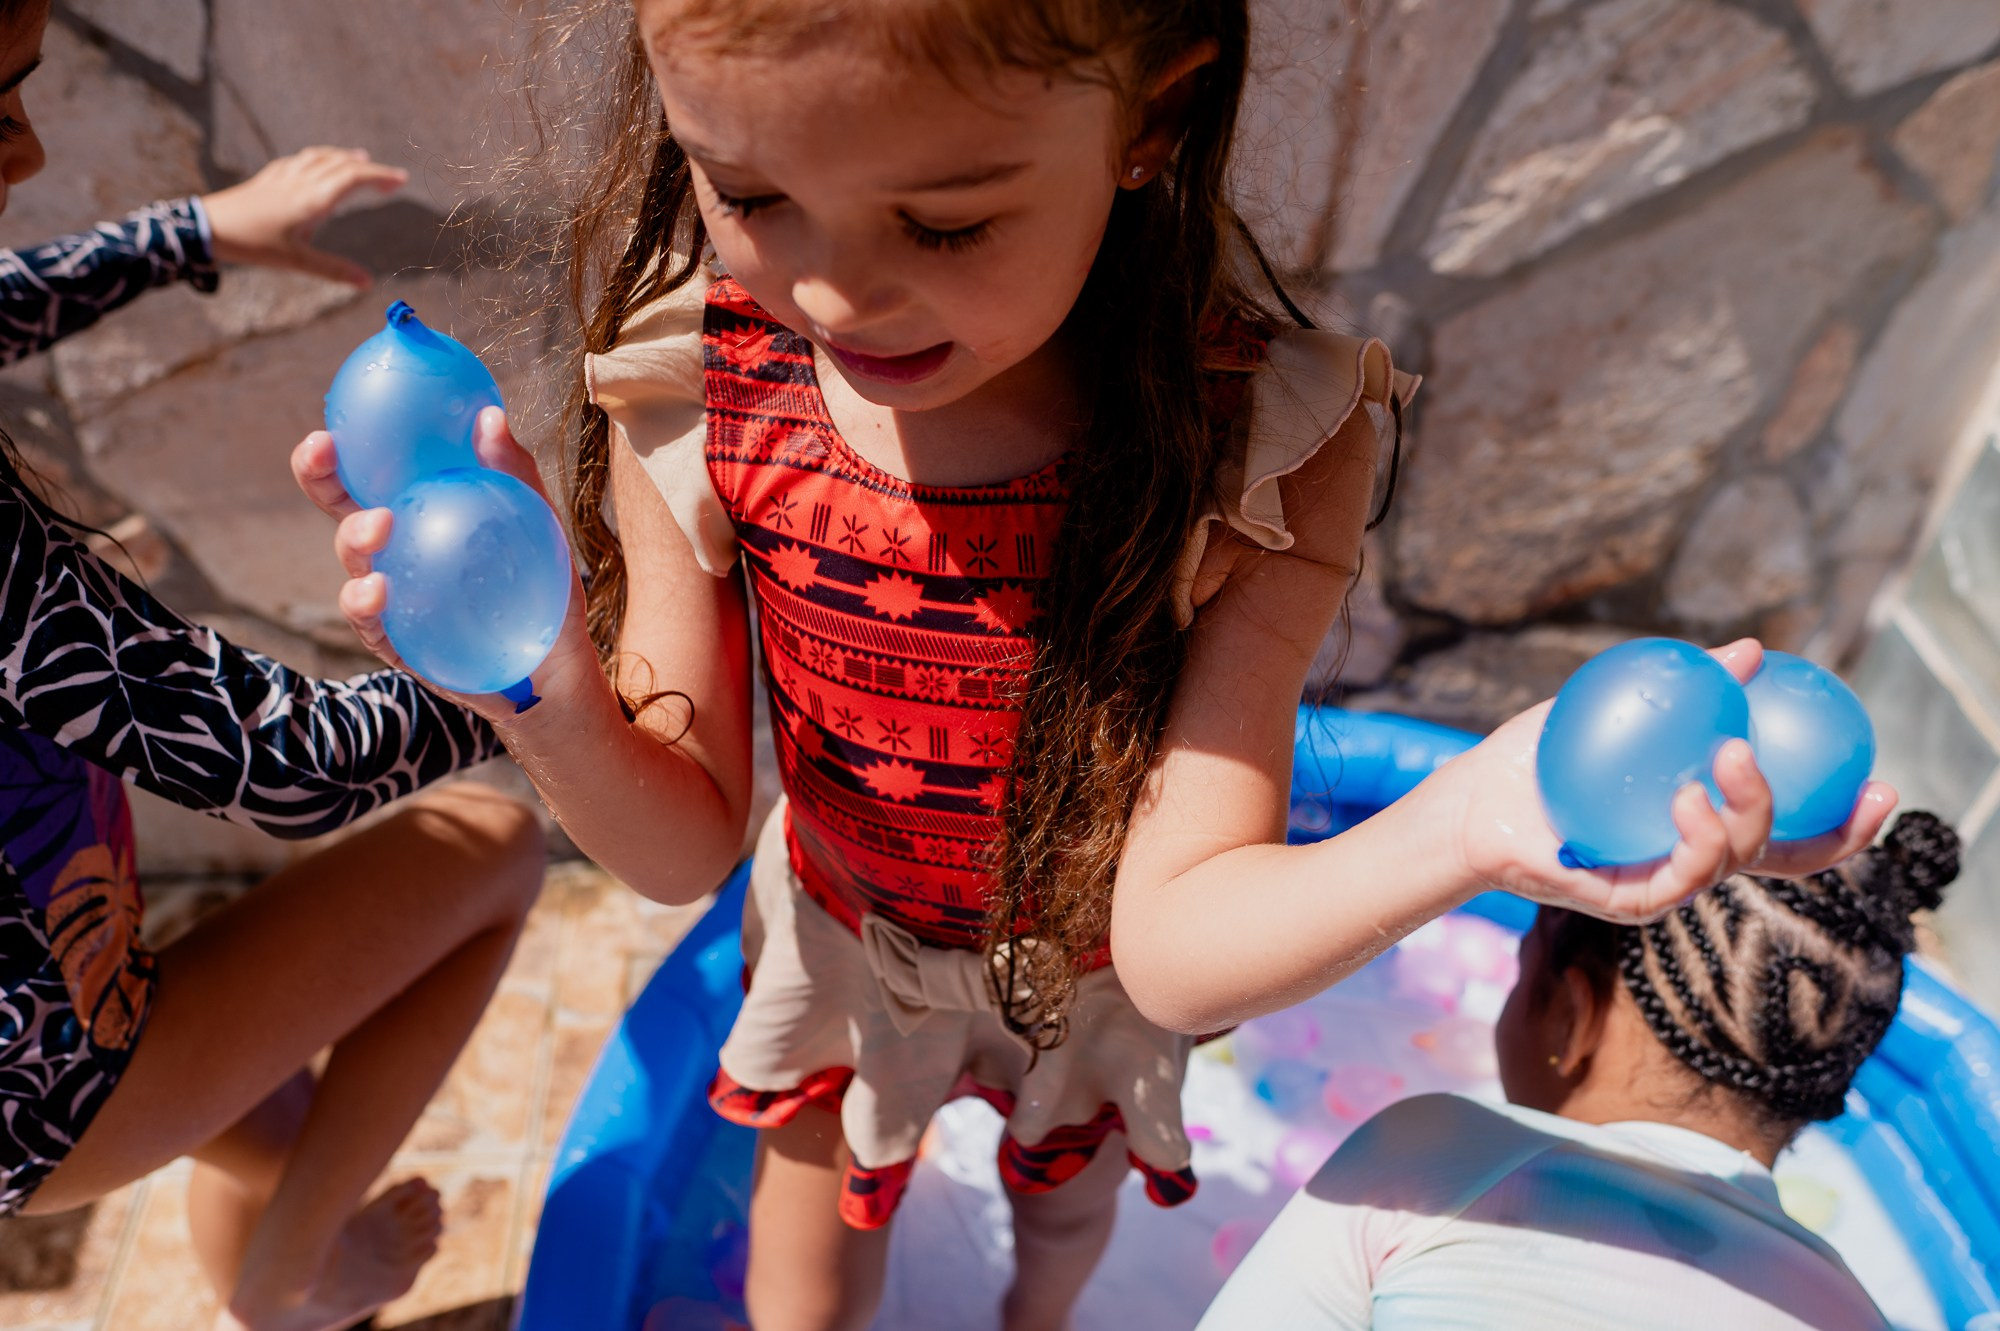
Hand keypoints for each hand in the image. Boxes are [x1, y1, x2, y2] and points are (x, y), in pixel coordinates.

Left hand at [201, 147, 406, 286]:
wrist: (206, 227)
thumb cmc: (252, 244)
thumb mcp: (296, 261)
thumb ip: (333, 270)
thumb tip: (367, 282)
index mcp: (312, 199)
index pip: (354, 177)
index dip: (380, 176)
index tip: (401, 180)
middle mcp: (301, 182)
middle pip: (342, 164)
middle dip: (370, 168)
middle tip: (392, 179)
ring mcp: (283, 176)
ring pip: (320, 157)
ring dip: (344, 157)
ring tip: (359, 159)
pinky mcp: (268, 178)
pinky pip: (300, 160)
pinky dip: (318, 158)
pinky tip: (315, 163)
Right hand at [292, 408, 603, 724]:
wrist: (558, 665)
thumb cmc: (545, 586)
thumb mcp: (540, 525)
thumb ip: (514, 473)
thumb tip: (490, 417)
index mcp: (422, 513)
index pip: (372, 474)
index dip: (343, 446)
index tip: (333, 420)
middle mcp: (396, 552)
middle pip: (342, 510)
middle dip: (317, 478)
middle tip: (321, 454)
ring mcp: (391, 598)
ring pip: (353, 563)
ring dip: (354, 540)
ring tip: (379, 525)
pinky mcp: (396, 644)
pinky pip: (370, 622)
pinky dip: (365, 602)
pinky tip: (378, 589)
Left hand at [1430, 638, 1898, 923]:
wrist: (1471, 798)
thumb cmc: (1537, 755)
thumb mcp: (1616, 705)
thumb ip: (1685, 684)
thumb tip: (1751, 650)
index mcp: (1699, 822)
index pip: (1788, 828)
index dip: (1845, 821)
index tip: (1882, 784)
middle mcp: (1689, 858)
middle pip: (1784, 858)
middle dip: (1837, 836)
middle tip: (1858, 784)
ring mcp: (1661, 883)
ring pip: (1736, 862)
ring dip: (1750, 810)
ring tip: (1733, 755)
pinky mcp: (1623, 901)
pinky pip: (1677, 879)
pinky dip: (1693, 838)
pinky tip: (1687, 797)